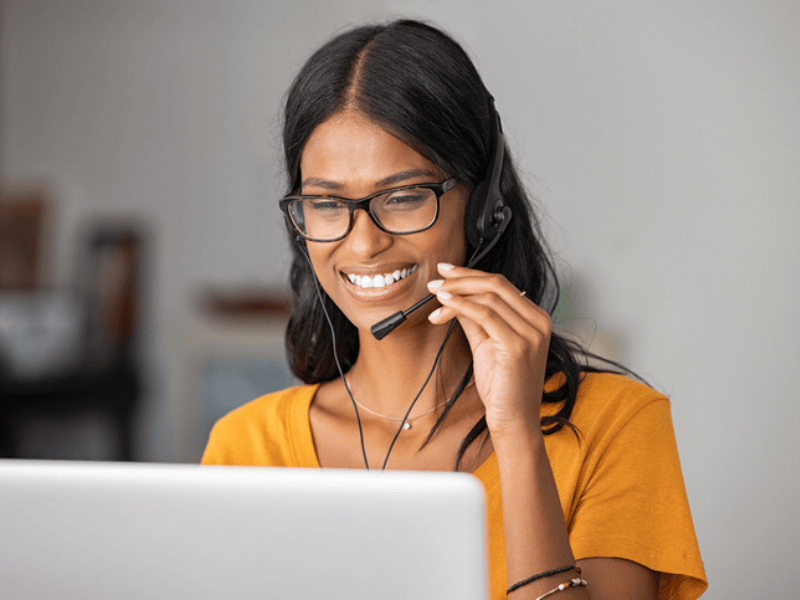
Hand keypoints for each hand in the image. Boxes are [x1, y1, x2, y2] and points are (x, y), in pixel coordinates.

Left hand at [427, 262, 551, 436]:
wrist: (513, 421)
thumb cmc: (503, 387)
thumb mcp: (486, 344)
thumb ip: (475, 318)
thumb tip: (455, 296)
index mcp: (536, 318)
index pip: (501, 284)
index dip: (471, 274)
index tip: (447, 272)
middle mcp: (539, 322)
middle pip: (496, 284)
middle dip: (462, 278)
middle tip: (436, 280)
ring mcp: (531, 333)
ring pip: (488, 297)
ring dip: (456, 293)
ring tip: (435, 296)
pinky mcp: (518, 346)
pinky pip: (484, 315)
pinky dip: (460, 306)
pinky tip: (443, 307)